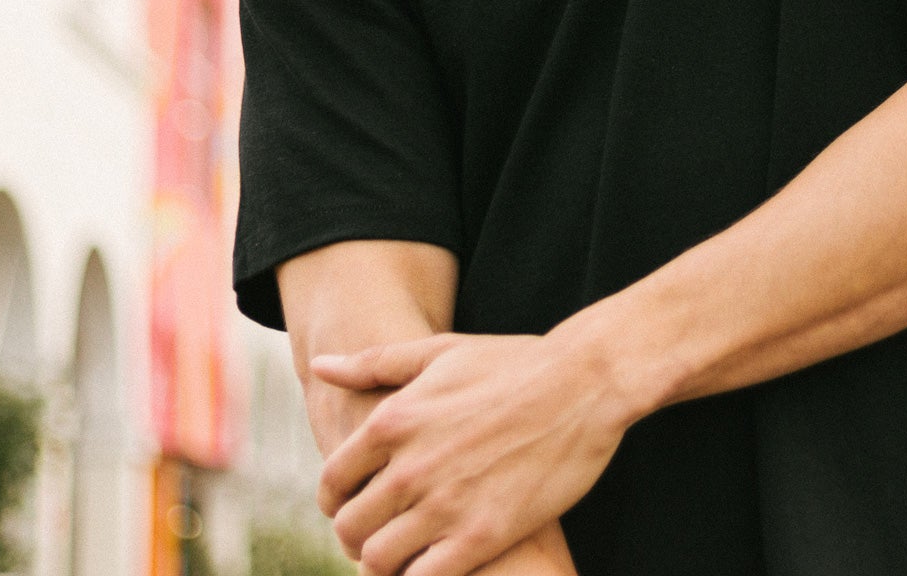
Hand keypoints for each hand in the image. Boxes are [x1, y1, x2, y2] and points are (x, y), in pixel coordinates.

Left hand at [312, 332, 635, 575]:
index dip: (338, 503)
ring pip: (379, 561)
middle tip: (381, 538)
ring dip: (385, 565)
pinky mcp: (482, 536)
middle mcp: (408, 467)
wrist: (586, 384)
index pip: (332, 485)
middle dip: (359, 539)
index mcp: (391, 421)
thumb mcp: (440, 352)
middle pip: (351, 529)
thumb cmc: (515, 364)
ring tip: (406, 557)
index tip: (357, 507)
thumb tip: (321, 367)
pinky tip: (437, 565)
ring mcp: (445, 504)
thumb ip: (374, 364)